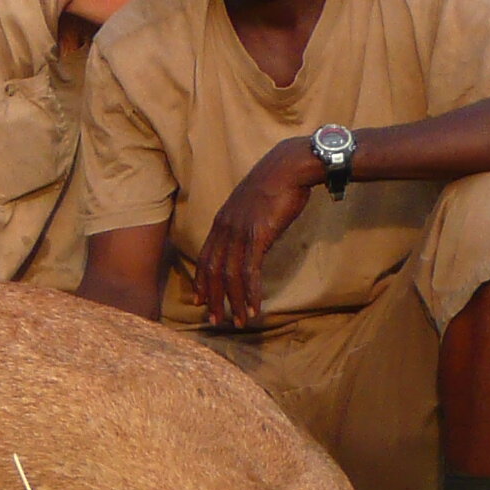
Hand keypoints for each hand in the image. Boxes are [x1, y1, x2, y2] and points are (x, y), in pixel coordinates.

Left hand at [193, 137, 320, 329]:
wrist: (289, 167)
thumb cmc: (276, 184)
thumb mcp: (252, 206)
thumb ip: (246, 225)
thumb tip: (252, 242)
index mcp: (222, 222)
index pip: (205, 258)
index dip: (202, 282)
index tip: (200, 301)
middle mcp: (225, 229)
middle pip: (213, 272)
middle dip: (214, 299)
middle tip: (215, 321)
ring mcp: (240, 233)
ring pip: (230, 276)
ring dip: (234, 302)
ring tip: (239, 322)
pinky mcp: (258, 236)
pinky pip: (250, 272)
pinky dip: (251, 293)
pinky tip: (254, 308)